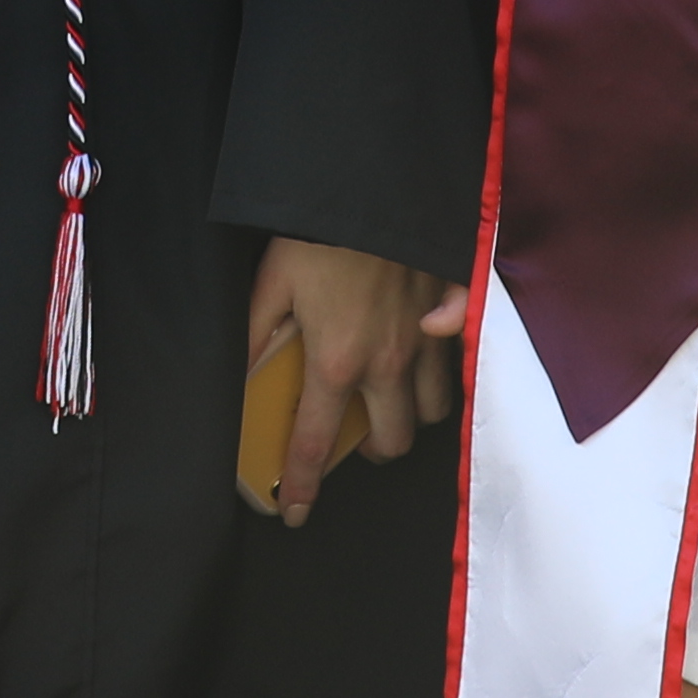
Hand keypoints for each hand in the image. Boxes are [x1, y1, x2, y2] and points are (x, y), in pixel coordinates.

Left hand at [248, 238, 457, 521]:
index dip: (302, 485)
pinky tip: (422, 357)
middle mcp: (386, 365)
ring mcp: (425, 344)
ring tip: (387, 398)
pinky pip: (455, 368)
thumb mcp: (272, 282)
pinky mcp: (452, 317)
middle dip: (373, 451)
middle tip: (352, 434)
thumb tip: (242, 377)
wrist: (380, 186)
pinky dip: (438, 373)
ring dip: (409, 415)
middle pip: (393, 444)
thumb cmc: (321, 234)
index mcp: (335, 362)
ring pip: (432, 413)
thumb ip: (256, 335)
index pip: (314, 443)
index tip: (295, 511)